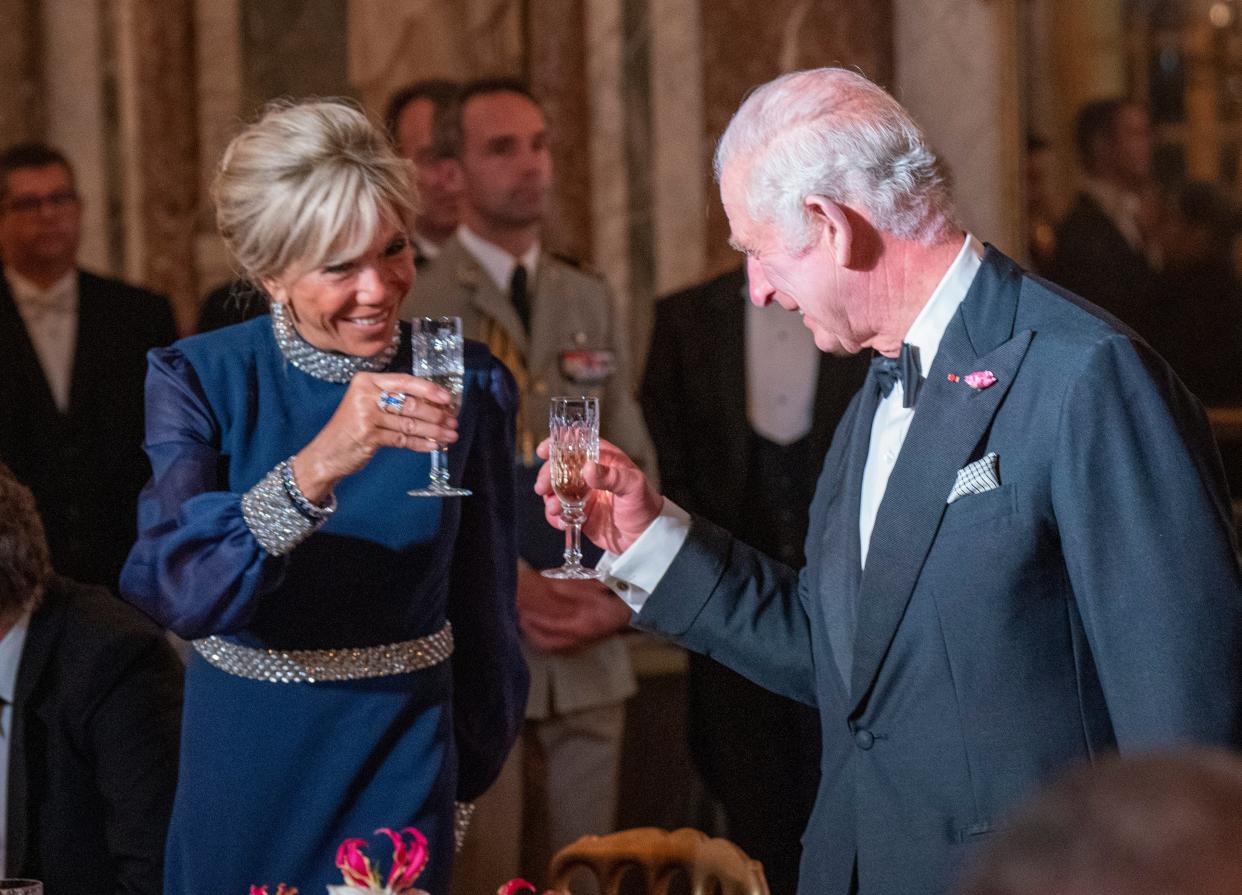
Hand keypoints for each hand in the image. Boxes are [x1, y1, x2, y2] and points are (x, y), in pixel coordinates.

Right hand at [292, 372, 458, 502]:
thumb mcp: (368, 405)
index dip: (429, 389)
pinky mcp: (368, 436)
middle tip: (452, 421)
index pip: (404, 381)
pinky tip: (433, 445)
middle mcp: (365, 395)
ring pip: (409, 422)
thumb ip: (394, 400)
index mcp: (366, 381)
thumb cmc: (352, 428)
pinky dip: (420, 443)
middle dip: (436, 414)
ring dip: (434, 430)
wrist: (326, 453)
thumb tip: (434, 403)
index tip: (447, 398)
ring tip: (449, 435)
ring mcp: (365, 416)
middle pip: (409, 403)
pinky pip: (402, 439)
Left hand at [516, 567, 631, 652]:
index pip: (551, 626)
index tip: (522, 612)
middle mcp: (577, 640)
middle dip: (530, 633)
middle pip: (546, 643)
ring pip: (550, 647)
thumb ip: (570, 590)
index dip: (535, 620)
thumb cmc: (608, 604)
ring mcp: (577, 646)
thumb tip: (551, 586)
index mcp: (579, 627)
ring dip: (535, 638)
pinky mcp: (577, 647)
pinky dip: (544, 641)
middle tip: (520, 620)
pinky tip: (537, 632)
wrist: (624, 616)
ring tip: (525, 625)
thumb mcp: (591, 592)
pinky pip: (556, 647)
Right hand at [534, 437, 662, 554]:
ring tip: (555, 509)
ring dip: (550, 498)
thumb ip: (612, 477)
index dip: (557, 443)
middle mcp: (589, 473)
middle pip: (559, 467)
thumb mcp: (633, 486)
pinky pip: (559, 512)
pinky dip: (555, 516)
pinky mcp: (577, 512)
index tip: (544, 451)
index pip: (577, 443)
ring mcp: (581, 493)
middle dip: (547, 476)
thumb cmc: (644, 505)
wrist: (645, 536)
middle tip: (543, 488)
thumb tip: (588, 469)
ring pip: (555, 490)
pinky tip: (563, 522)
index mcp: (603, 458)